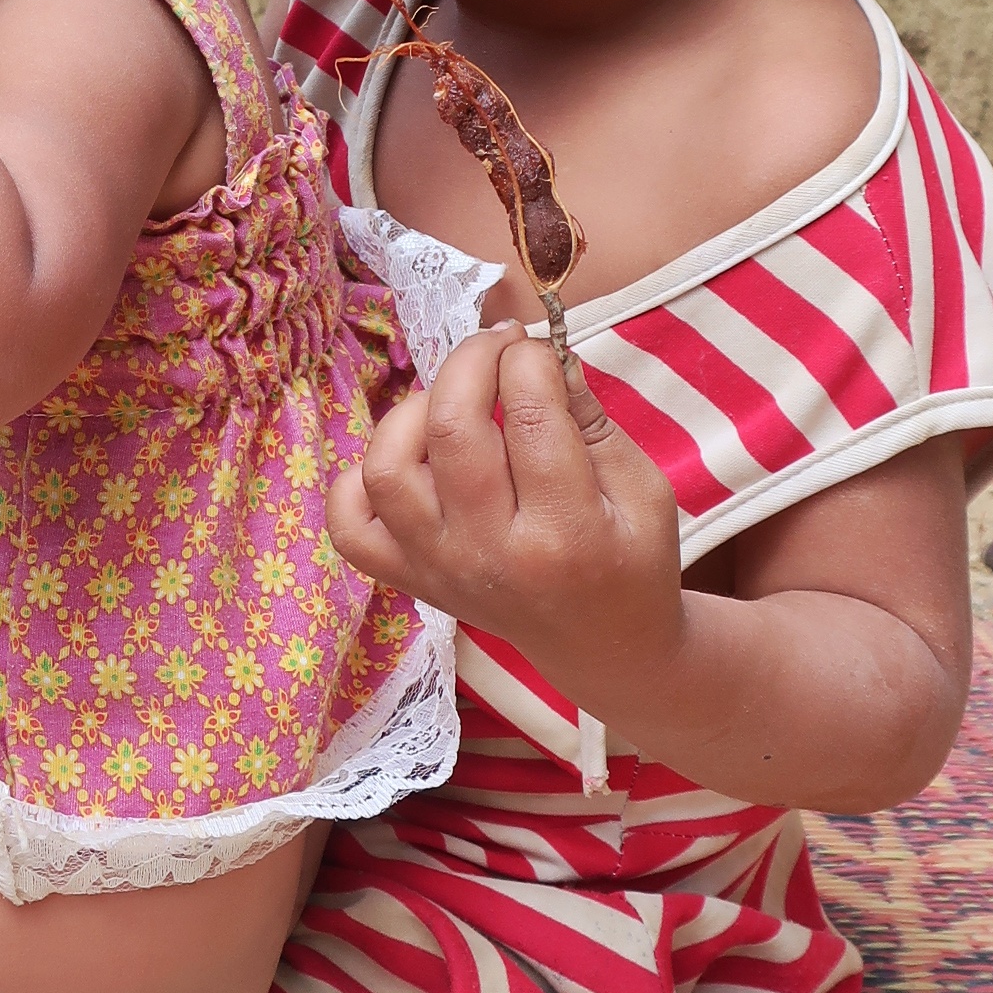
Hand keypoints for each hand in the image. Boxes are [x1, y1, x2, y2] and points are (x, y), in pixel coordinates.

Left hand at [326, 321, 684, 718]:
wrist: (599, 645)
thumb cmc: (629, 560)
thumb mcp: (643, 489)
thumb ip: (592, 418)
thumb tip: (543, 352)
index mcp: (565, 532)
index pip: (529, 414)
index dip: (529, 358)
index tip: (539, 349)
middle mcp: (489, 553)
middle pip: (451, 427)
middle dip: (473, 360)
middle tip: (498, 347)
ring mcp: (437, 568)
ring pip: (388, 467)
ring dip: (414, 411)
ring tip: (454, 403)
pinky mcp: (407, 577)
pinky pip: (350, 522)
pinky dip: (361, 479)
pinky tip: (411, 459)